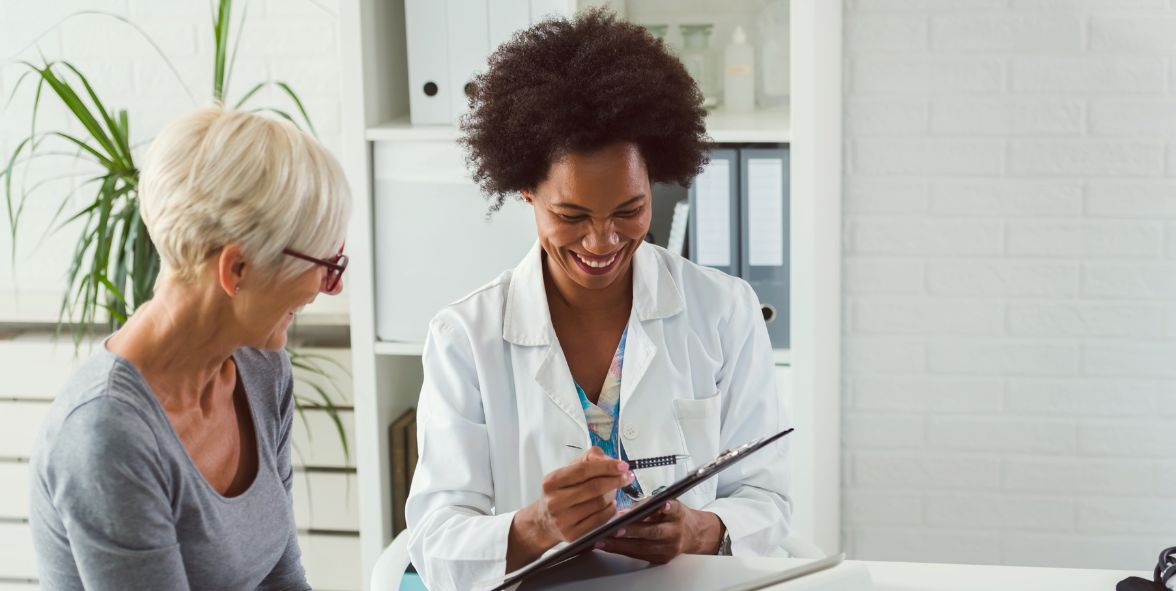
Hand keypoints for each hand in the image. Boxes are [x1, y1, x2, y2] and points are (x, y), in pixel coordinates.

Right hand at [534, 447, 630, 541]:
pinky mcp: (572, 535)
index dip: (606, 467)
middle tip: (627, 477)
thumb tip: (608, 460)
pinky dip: (610, 510)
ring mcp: (562, 520)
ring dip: (612, 495)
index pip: (584, 470)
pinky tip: (610, 505)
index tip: (623, 465)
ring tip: (614, 490)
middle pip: (594, 487)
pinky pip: (600, 520)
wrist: (544, 521)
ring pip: (599, 503)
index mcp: (552, 481)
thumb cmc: (561, 493)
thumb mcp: (569, 471)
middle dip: (615, 480)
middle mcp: (554, 501)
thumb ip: (589, 459)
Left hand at [596, 500, 723, 563]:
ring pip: (642, 548)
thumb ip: (650, 504)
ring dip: (620, 545)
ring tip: (602, 541)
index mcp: (678, 514)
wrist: (693, 534)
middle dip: (632, 531)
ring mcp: (669, 548)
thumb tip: (625, 510)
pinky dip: (623, 550)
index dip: (665, 508)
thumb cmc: (676, 515)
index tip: (659, 506)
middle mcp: (675, 532)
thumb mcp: (669, 502)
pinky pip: (639, 555)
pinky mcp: (662, 559)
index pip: (672, 509)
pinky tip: (609, 546)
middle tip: (614, 530)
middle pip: (653, 532)